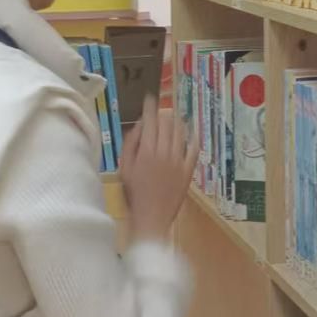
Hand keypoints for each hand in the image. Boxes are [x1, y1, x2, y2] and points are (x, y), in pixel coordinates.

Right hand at [120, 95, 197, 243]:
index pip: (150, 122)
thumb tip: (139, 126)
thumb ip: (130, 145)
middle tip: (162, 107)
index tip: (149, 98)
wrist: (151, 218)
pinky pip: (193, 150)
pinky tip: (192, 133)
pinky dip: (193, 139)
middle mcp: (164, 152)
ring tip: (175, 115)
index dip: (150, 108)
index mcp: (146, 151)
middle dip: (164, 113)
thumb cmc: (133, 194)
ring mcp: (178, 161)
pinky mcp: (188, 171)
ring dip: (177, 122)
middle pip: (166, 125)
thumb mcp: (123, 168)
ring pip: (180, 134)